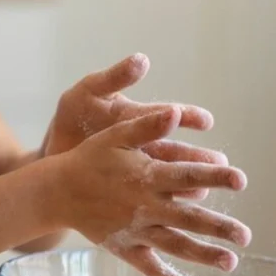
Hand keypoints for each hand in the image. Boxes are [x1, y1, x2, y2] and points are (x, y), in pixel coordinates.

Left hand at [42, 53, 226, 199]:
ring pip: (168, 178)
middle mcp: (145, 144)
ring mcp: (139, 169)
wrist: (53, 154)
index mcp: (138, 118)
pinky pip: (151, 198)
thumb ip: (115, 78)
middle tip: (222, 165)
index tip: (207, 121)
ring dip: (188, 184)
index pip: (169, 116)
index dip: (189, 117)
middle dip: (199, 158)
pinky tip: (177, 215)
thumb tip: (142, 60)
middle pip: (176, 152)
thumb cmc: (71, 119)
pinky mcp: (129, 190)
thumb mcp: (87, 93)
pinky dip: (164, 205)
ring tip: (205, 191)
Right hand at [50, 108, 250, 275]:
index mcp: (146, 176)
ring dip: (203, 254)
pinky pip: (149, 267)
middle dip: (218, 227)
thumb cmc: (90, 158)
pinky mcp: (124, 247)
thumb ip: (147, 125)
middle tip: (245, 236)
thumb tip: (177, 113)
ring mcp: (135, 230)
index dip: (215, 177)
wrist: (57, 191)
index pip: (188, 176)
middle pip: (188, 217)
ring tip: (231, 262)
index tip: (240, 180)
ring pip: (174, 244)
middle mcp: (144, 205)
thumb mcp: (115, 135)